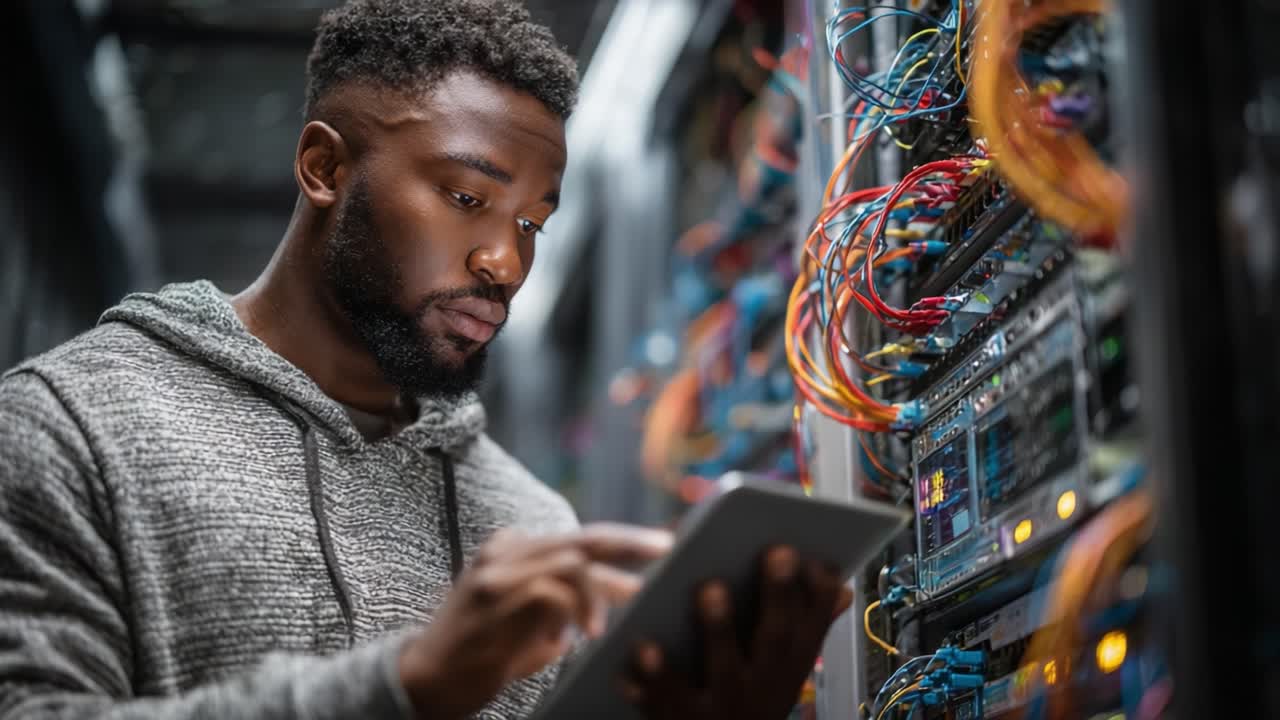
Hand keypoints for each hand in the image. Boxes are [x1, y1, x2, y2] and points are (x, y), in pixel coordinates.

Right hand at [398, 523, 672, 719]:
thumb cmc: (481, 654)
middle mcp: (506, 549)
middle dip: (630, 542)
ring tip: (614, 618)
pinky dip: (574, 610)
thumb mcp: (527, 620)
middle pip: (582, 537)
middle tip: (668, 550)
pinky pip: (551, 590)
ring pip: (571, 560)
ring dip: (602, 589)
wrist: (423, 680)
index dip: (623, 541)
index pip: (580, 536)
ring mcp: (499, 570)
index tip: (661, 548)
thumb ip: (564, 602)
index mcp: (514, 548)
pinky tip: (577, 635)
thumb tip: (617, 596)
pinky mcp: (494, 596)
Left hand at [623, 546, 852, 719]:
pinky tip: (645, 645)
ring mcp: (725, 707)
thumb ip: (804, 628)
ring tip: (711, 587)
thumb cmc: (747, 703)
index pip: (813, 628)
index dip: (817, 594)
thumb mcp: (782, 672)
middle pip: (774, 639)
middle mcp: (765, 689)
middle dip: (778, 595)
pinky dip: (658, 673)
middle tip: (778, 552)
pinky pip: (669, 696)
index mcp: (789, 671)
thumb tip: (841, 587)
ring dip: (720, 627)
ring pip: (725, 667)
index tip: (815, 556)